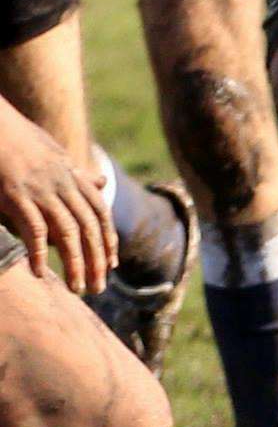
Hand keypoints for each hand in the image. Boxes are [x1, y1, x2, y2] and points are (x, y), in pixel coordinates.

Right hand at [0, 103, 112, 294]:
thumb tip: (101, 183)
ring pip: (68, 233)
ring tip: (79, 288)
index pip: (101, 214)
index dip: (109, 240)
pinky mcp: (15, 195)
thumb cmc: (20, 139)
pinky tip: (40, 272)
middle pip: (90, 229)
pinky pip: (33, 229)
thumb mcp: (57, 154)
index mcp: (73, 177)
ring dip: (76, 264)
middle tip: (99, 287)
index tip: (112, 264)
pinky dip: (38, 252)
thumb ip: (78, 175)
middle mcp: (63, 185)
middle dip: (98, 261)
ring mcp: (40, 191)